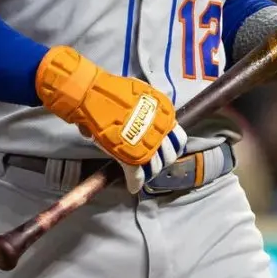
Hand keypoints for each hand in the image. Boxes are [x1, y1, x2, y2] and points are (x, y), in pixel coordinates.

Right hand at [36, 46, 182, 194]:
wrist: (97, 97)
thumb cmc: (113, 91)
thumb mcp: (138, 92)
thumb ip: (144, 103)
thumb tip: (140, 106)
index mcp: (164, 116)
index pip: (179, 138)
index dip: (172, 145)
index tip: (164, 146)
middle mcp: (160, 132)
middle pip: (169, 155)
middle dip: (162, 159)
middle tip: (153, 160)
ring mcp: (147, 147)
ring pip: (155, 167)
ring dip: (149, 172)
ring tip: (142, 172)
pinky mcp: (132, 159)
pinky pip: (137, 176)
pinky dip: (135, 183)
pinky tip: (133, 186)